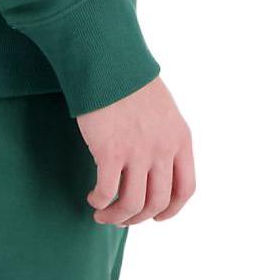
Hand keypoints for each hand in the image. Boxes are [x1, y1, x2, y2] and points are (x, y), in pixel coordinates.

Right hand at [76, 74, 194, 225]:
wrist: (108, 61)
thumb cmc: (129, 81)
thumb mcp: (163, 109)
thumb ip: (164, 136)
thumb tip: (154, 165)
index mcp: (180, 138)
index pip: (185, 189)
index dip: (172, 210)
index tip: (157, 217)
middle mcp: (162, 149)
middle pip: (157, 202)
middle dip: (139, 218)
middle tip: (122, 218)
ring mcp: (138, 152)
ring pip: (132, 204)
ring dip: (117, 217)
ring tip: (102, 215)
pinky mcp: (110, 151)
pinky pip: (107, 192)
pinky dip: (100, 201)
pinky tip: (93, 198)